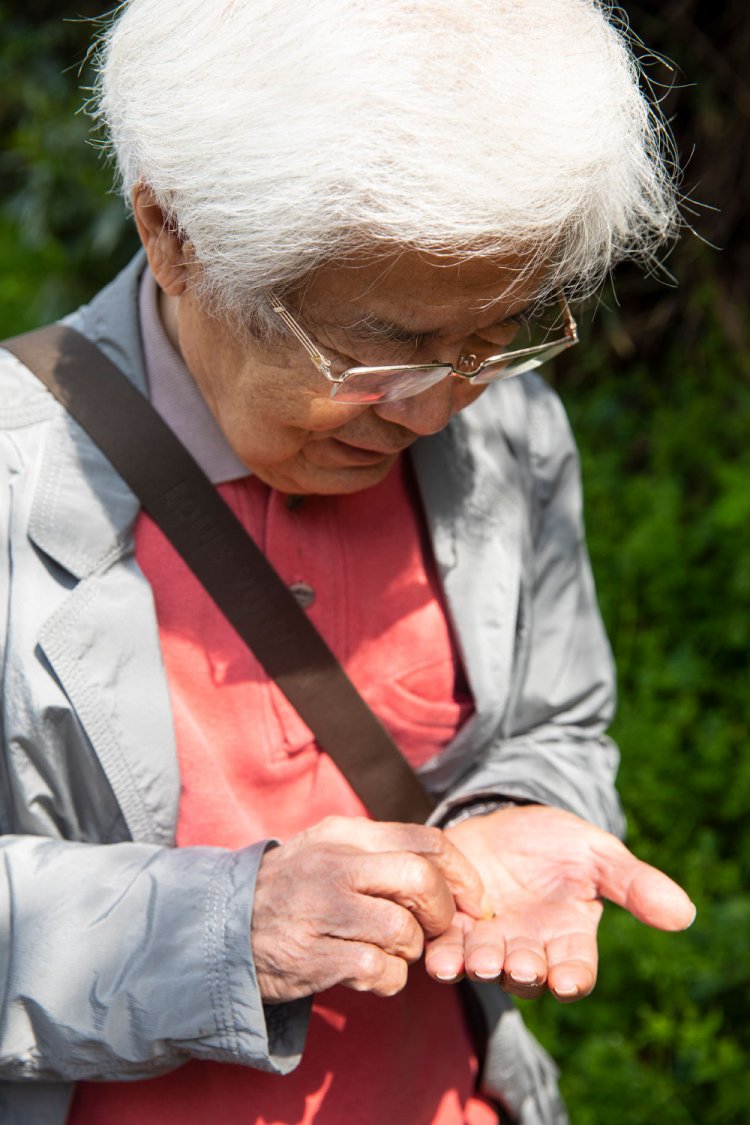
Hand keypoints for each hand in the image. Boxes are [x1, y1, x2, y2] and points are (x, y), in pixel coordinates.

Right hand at [251, 815, 485, 1002]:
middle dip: (441, 912)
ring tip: (390, 950)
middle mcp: (335, 865)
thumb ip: (380, 853)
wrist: (222, 926)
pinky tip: (370, 974)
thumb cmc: (293, 889)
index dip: (462, 873)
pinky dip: (388, 980)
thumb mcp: (329, 850)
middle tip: (434, 930)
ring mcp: (321, 910)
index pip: (427, 840)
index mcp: (346, 834)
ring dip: (409, 950)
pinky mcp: (312, 957)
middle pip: (420, 878)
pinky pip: (379, 972)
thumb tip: (447, 872)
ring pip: (403, 930)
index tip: (472, 900)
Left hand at [425, 805, 694, 1001]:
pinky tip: (436, 953)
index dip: (573, 978)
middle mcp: (528, 949)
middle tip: (519, 965)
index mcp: (569, 938)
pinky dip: (440, 954)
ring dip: (475, 967)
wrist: (503, 821)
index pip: (576, 970)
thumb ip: (634, 883)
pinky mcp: (451, 925)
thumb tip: (685, 913)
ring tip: (470, 962)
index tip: (569, 979)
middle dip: (522, 972)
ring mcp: (487, 941)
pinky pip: (445, 949)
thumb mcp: (598, 853)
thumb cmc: (558, 842)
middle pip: (526, 975)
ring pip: (482, 966)